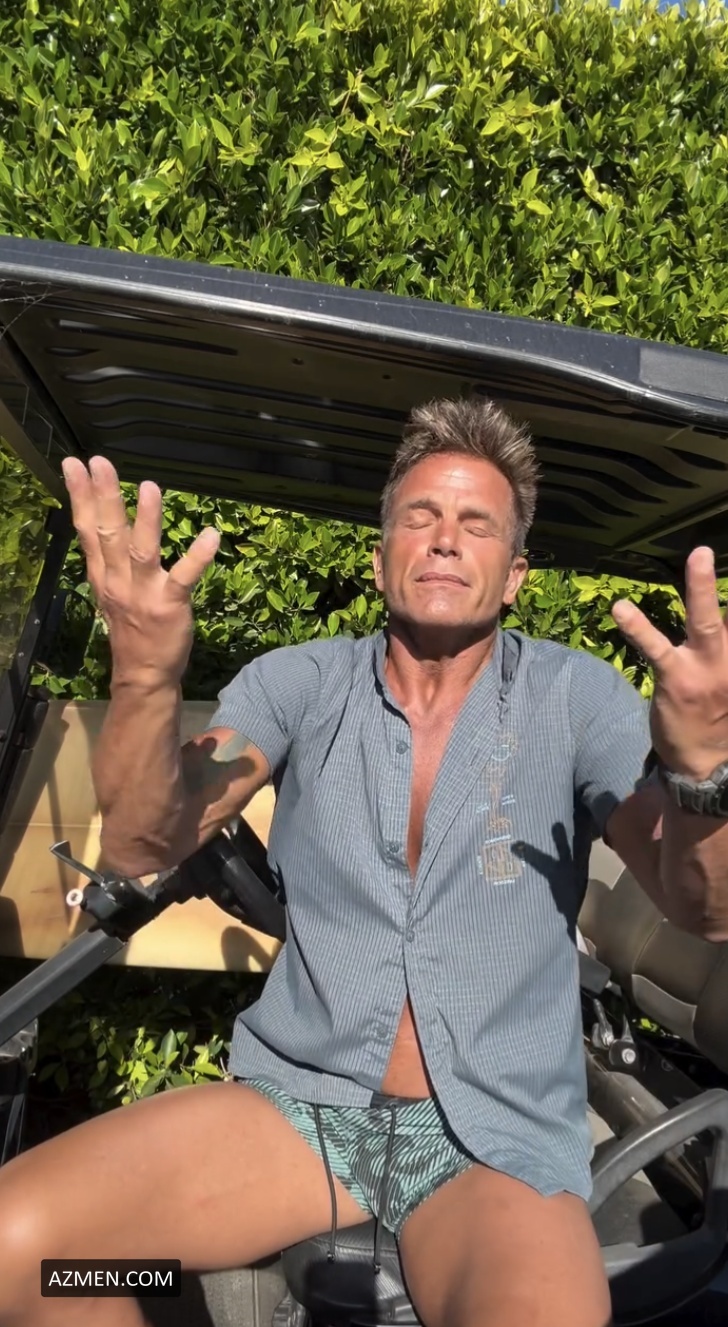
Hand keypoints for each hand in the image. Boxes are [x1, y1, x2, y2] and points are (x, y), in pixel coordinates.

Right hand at [62, 455, 218, 686]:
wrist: (143, 674)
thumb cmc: (130, 627)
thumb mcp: (109, 589)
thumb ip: (107, 556)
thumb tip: (104, 517)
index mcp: (103, 574)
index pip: (86, 529)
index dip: (80, 496)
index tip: (73, 464)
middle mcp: (118, 580)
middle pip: (108, 533)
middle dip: (104, 497)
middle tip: (99, 462)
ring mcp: (144, 594)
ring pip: (142, 552)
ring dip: (146, 519)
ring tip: (149, 487)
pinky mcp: (170, 606)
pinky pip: (185, 578)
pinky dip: (197, 556)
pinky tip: (210, 535)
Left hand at [612, 546, 727, 779]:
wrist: (709, 766)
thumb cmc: (722, 715)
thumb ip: (727, 646)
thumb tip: (722, 613)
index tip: (721, 552)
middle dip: (725, 583)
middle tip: (721, 549)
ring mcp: (708, 670)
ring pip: (708, 623)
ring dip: (702, 589)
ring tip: (701, 556)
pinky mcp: (676, 680)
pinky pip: (657, 648)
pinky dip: (637, 627)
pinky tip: (620, 609)